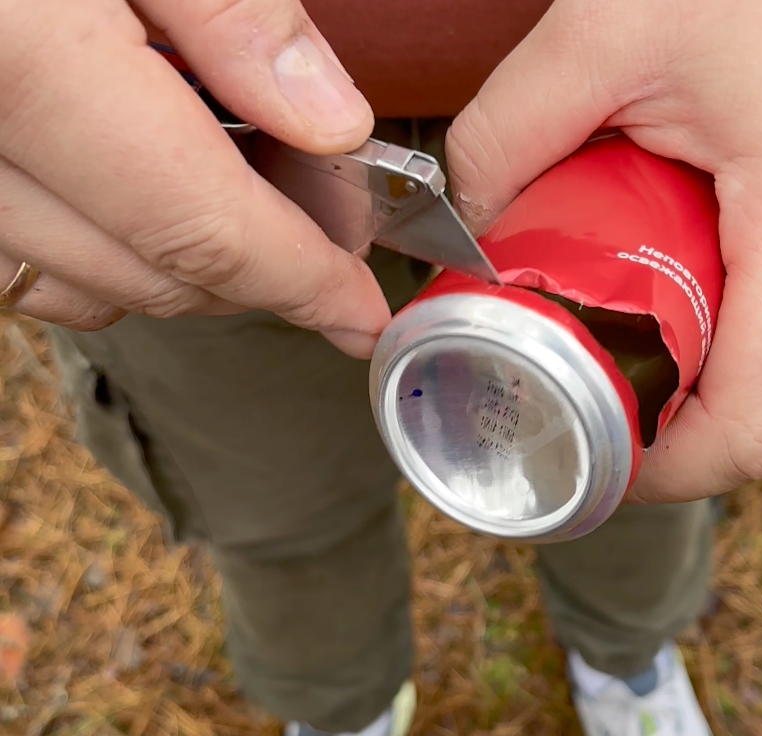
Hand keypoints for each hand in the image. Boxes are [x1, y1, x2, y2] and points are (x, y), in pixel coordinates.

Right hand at [0, 0, 387, 357]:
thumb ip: (230, 9)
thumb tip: (326, 117)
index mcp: (17, 59)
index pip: (197, 224)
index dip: (298, 282)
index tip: (357, 314)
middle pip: (147, 271)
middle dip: (257, 273)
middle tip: (325, 230)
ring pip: (81, 281)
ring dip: (182, 267)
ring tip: (246, 205)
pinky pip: (13, 259)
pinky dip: (98, 250)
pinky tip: (139, 193)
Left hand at [447, 0, 761, 500]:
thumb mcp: (608, 28)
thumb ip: (506, 135)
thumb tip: (464, 223)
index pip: (748, 431)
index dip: (655, 472)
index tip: (583, 451)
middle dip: (663, 405)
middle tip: (582, 358)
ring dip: (706, 353)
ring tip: (637, 290)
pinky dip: (749, 310)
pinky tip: (701, 253)